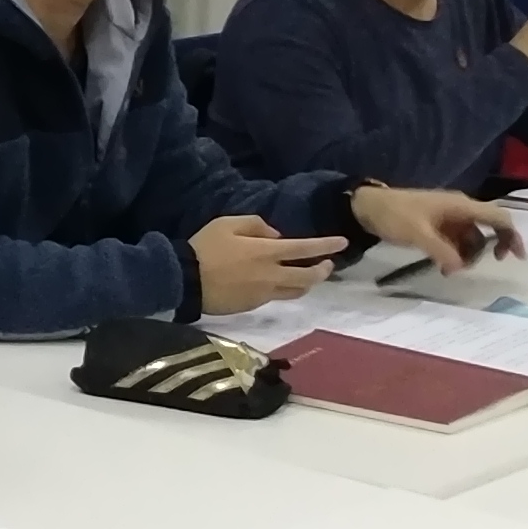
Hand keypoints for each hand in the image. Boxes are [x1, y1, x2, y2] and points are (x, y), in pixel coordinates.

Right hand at [189, 214, 347, 314]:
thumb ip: (256, 225)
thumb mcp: (227, 223)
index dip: (326, 245)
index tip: (342, 243)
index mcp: (266, 252)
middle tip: (328, 264)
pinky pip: (276, 296)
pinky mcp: (253, 305)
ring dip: (307, 282)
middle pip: (307, 276)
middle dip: (323, 270)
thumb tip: (275, 235)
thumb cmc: (205, 248)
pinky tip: (278, 282)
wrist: (185, 280)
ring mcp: (263, 293)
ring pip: (295, 291)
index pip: (305, 248)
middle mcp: (271, 275)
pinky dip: (284, 288)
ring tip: (309, 275)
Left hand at [352, 183, 522, 275]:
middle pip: (488, 229)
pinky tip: (444, 266)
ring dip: (467, 255)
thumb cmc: (394, 215)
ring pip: (471, 238)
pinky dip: (455, 254)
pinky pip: (457, 241)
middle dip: (487, 250)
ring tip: (449, 270)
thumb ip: (441, 250)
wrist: (368, 206)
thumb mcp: (417, 234)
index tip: (516, 257)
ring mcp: (449, 218)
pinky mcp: (439, 226)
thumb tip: (460, 267)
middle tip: (472, 268)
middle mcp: (460, 210)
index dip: (513, 235)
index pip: (497, 217)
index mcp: (461, 206)